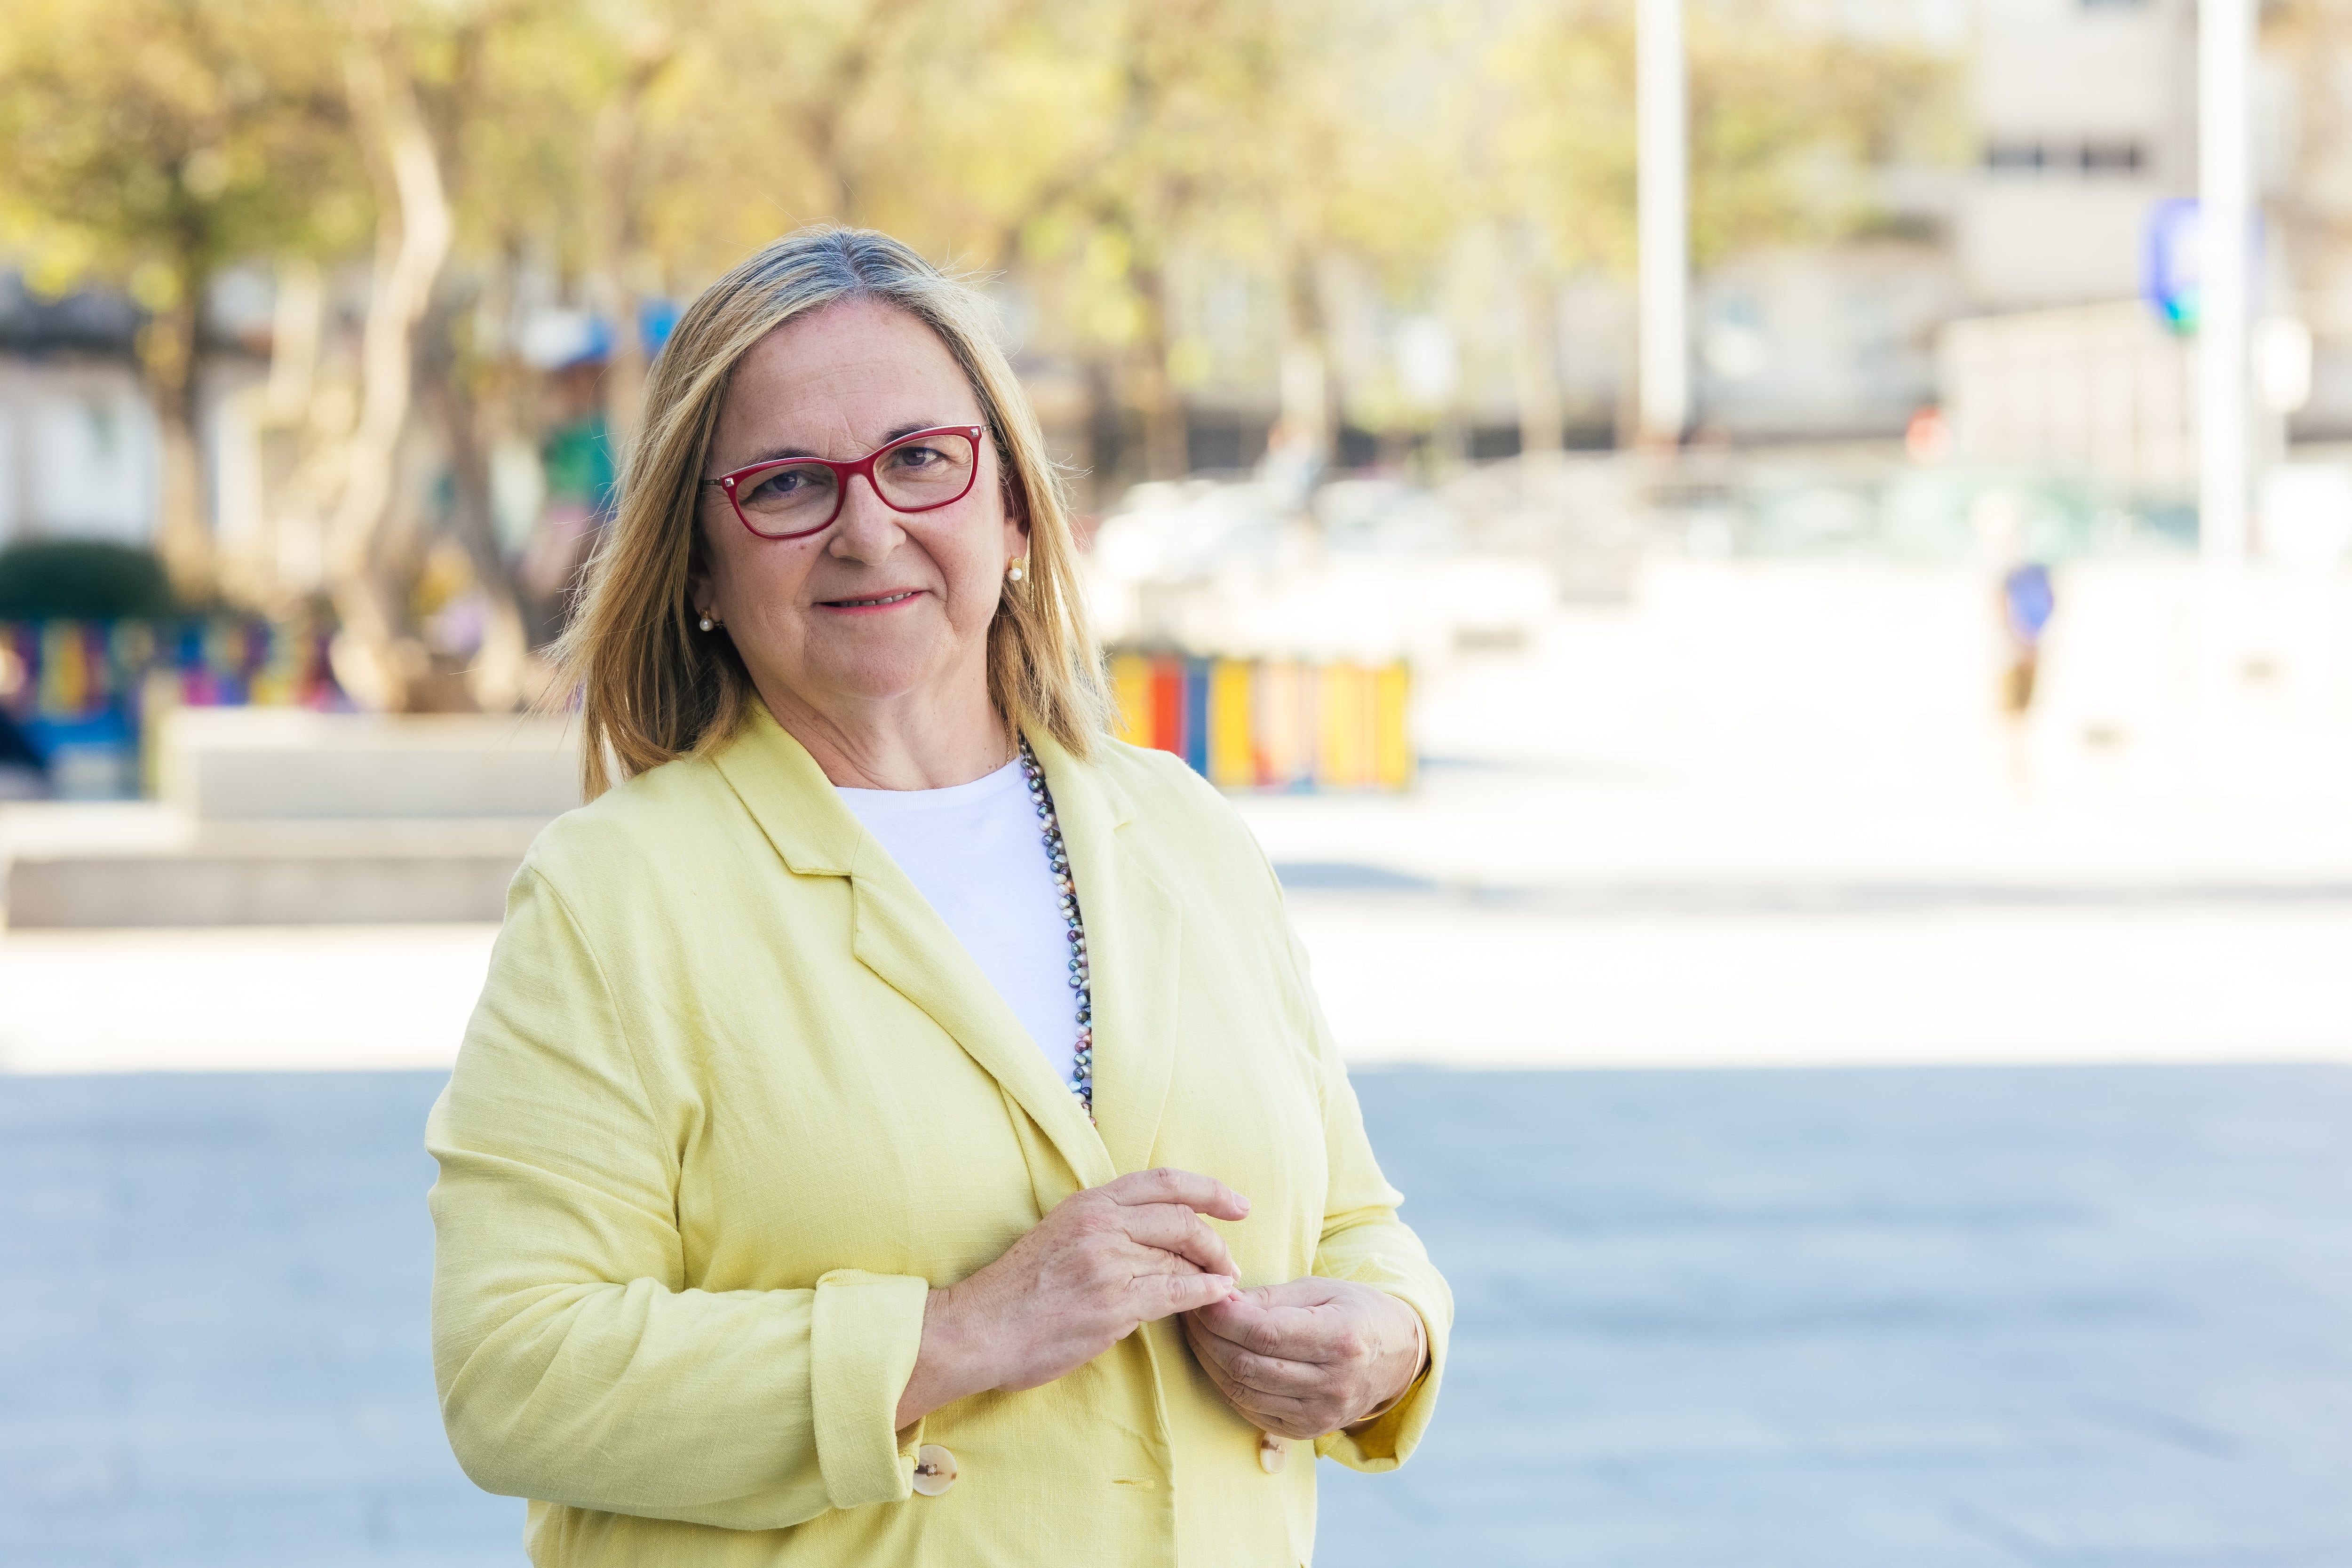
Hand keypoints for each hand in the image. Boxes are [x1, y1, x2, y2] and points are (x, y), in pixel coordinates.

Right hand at [895, 1168, 1249, 1427]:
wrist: (977, 1329)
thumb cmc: (1017, 1292)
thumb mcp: (1059, 1236)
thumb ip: (1103, 1227)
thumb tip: (1154, 1237)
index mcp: (1088, 1203)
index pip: (1162, 1182)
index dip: (1208, 1189)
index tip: (1237, 1203)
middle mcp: (1100, 1223)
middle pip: (1182, 1218)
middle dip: (1216, 1239)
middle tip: (1232, 1259)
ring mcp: (1107, 1262)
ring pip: (1181, 1257)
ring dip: (1212, 1271)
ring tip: (1224, 1283)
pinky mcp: (1112, 1302)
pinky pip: (1176, 1291)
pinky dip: (1206, 1293)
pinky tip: (1220, 1295)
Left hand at [1182, 1277, 1423, 1440]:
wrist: (1397, 1357)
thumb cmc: (1356, 1312)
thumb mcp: (1321, 1289)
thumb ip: (1270, 1298)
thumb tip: (1220, 1300)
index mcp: (1341, 1339)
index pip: (1263, 1332)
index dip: (1221, 1316)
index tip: (1202, 1295)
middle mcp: (1332, 1383)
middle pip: (1247, 1365)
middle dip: (1207, 1336)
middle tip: (1190, 1310)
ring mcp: (1319, 1414)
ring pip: (1242, 1392)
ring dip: (1209, 1361)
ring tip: (1198, 1332)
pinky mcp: (1306, 1431)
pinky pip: (1250, 1410)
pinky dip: (1227, 1384)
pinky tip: (1218, 1359)